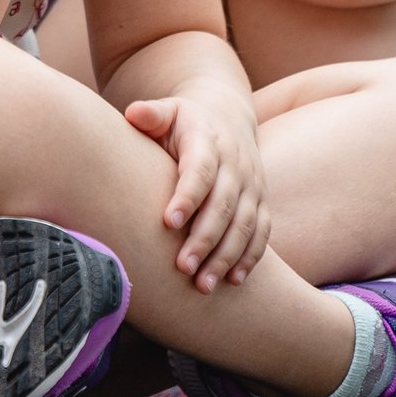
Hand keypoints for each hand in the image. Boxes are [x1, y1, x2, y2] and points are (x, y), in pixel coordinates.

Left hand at [124, 87, 269, 290]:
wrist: (227, 116)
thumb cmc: (183, 122)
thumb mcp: (168, 111)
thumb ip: (151, 115)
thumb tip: (134, 113)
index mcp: (208, 140)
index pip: (200, 170)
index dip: (187, 196)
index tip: (167, 223)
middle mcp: (235, 164)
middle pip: (224, 204)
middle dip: (204, 239)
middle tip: (182, 268)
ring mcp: (252, 184)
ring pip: (245, 224)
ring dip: (226, 256)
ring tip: (203, 285)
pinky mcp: (262, 202)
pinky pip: (262, 232)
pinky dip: (251, 257)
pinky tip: (233, 280)